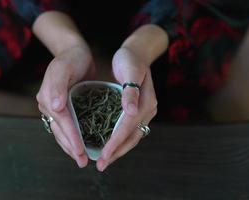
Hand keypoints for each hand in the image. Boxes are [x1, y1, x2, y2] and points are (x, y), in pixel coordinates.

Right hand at [37, 44, 95, 167]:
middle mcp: (49, 104)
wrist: (75, 53)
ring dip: (70, 146)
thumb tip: (54, 107)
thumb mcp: (64, 68)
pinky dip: (72, 137)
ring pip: (61, 131)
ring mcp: (54, 107)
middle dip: (71, 146)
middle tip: (82, 161)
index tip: (80, 150)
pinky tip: (80, 145)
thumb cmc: (72, 58)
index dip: (71, 136)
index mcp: (47, 97)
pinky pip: (66, 126)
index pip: (61, 121)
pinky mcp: (63, 108)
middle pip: (60, 130)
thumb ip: (58, 86)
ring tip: (81, 159)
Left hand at [96, 47, 157, 170]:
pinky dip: (120, 140)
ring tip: (104, 161)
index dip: (115, 143)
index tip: (103, 155)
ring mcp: (144, 112)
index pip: (128, 128)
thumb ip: (131, 91)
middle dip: (116, 152)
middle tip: (101, 165)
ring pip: (132, 136)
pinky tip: (109, 145)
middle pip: (132, 137)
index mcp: (146, 103)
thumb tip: (131, 112)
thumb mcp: (130, 71)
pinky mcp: (138, 111)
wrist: (137, 53)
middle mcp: (147, 111)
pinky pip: (130, 130)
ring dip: (118, 150)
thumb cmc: (130, 59)